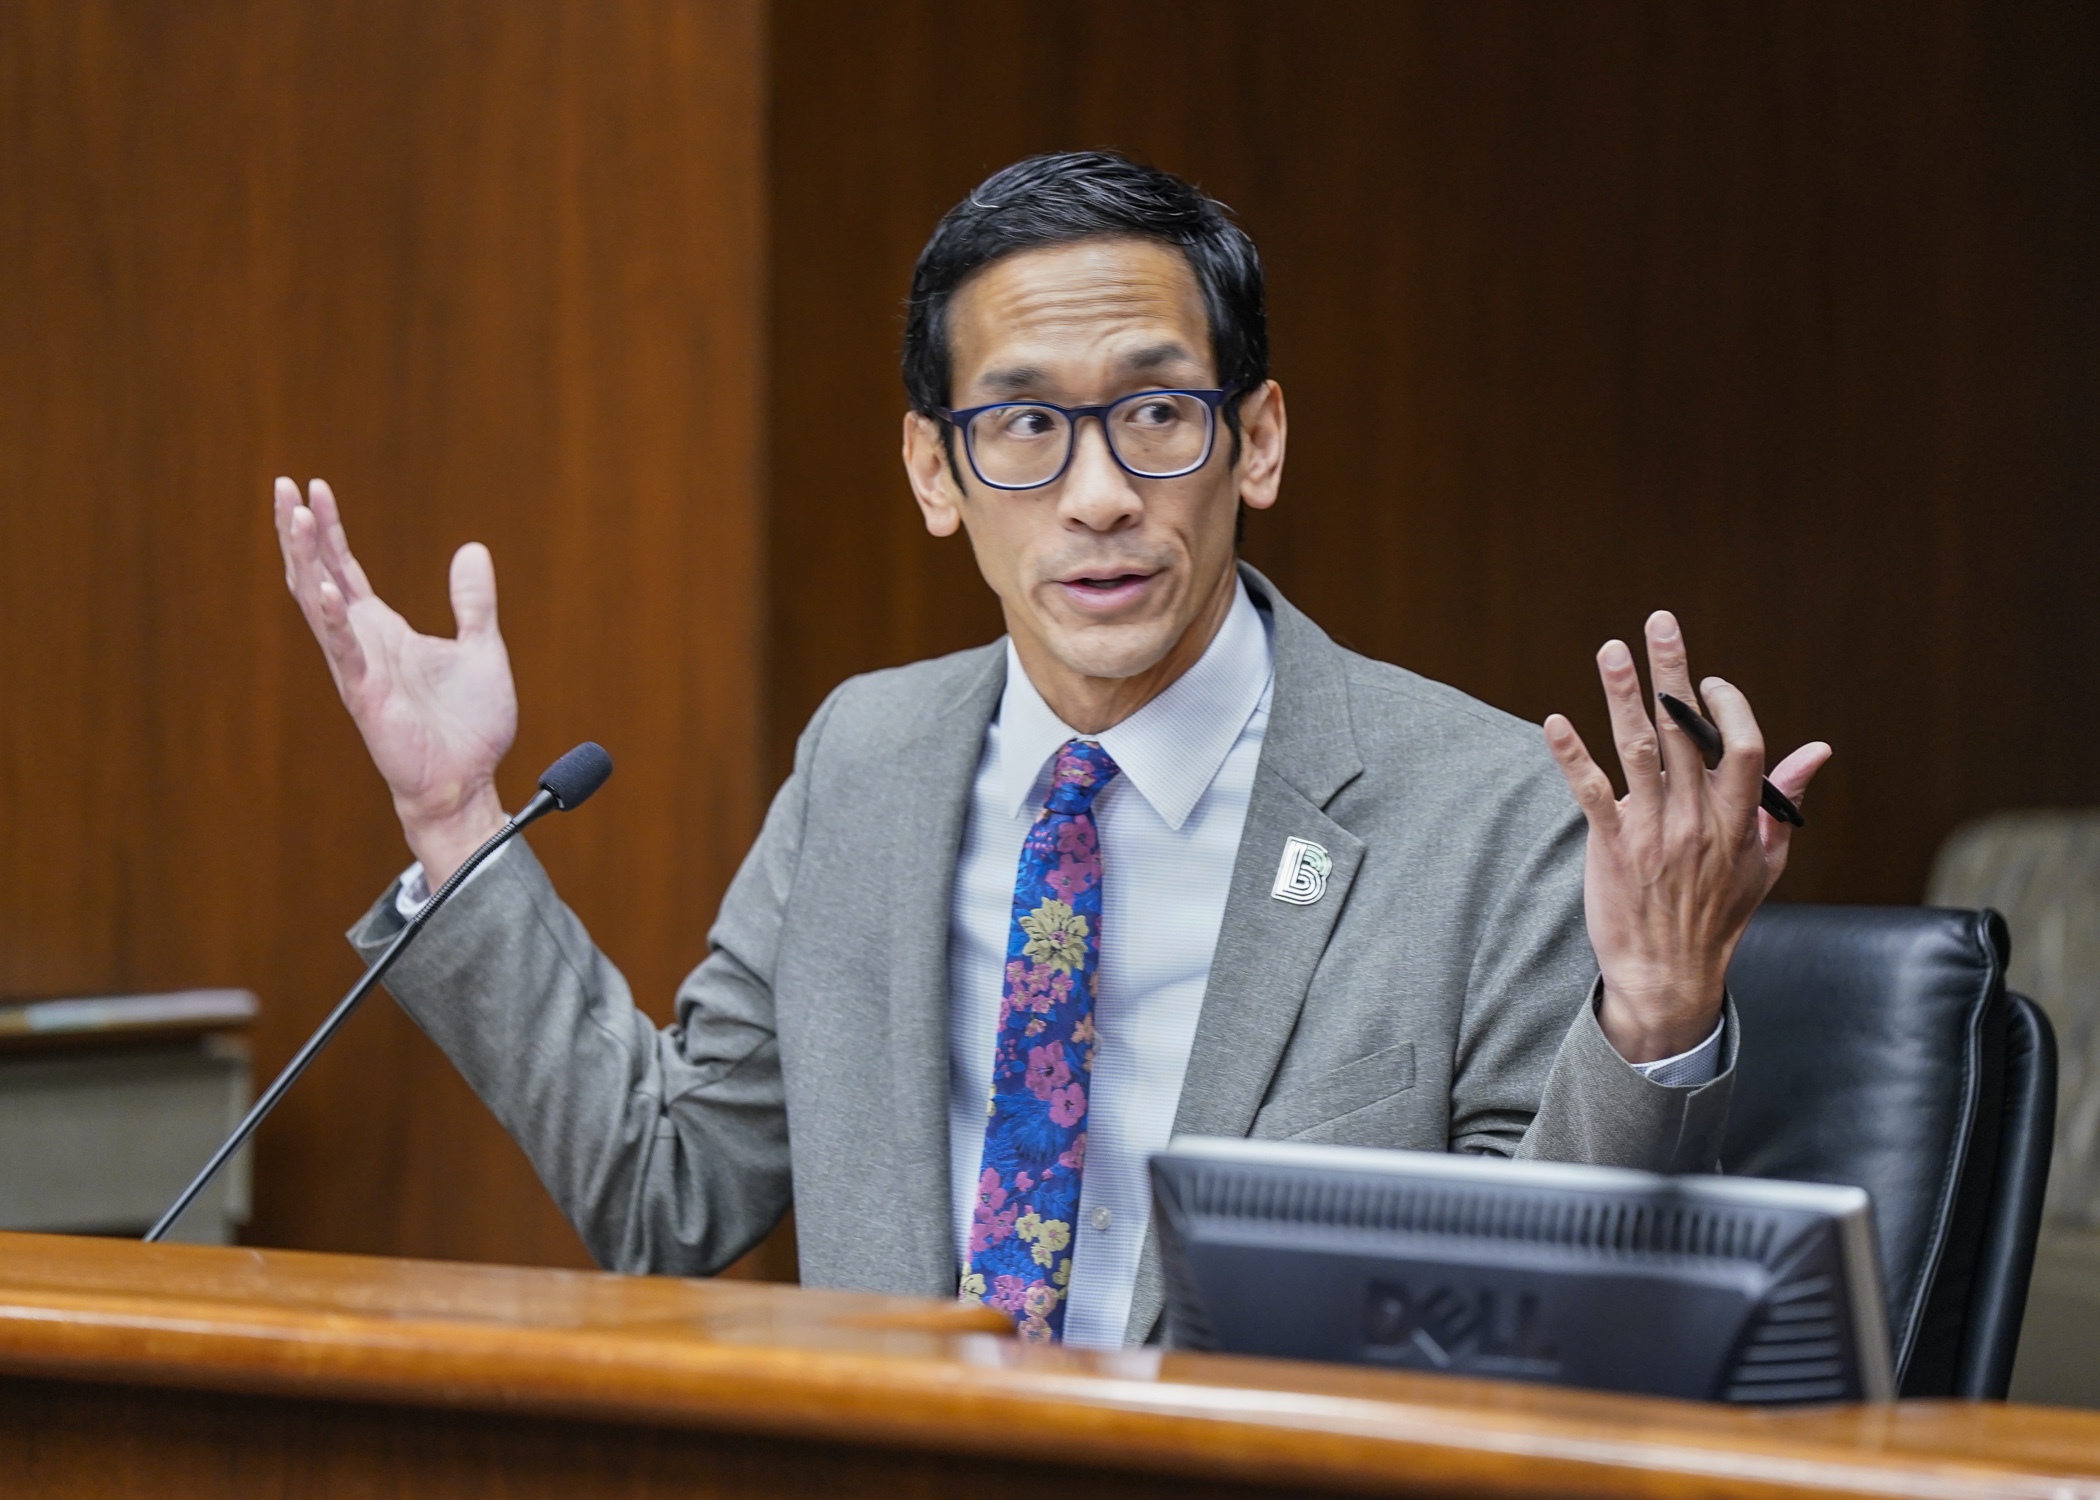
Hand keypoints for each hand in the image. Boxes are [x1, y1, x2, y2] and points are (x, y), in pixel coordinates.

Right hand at [274, 477, 517, 884]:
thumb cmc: (469, 727)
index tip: (315, 485)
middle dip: (300, 532)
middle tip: (283, 485)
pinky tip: (324, 588)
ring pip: (319, 605)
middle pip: (317, 576)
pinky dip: (333, 620)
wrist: (469, 783)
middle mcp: (362, 644)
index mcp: (383, 631)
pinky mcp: (367, 697)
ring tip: (295, 516)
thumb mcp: (481, 648)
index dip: (329, 529)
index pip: (345, 567)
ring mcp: (359, 669)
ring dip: (306, 561)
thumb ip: (473, 602)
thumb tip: (472, 549)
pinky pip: (344, 652)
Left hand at [1543, 611, 1830, 1062]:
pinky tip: (1553, 723)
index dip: (1727, 706)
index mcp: (1738, 819)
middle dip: (1673, 672)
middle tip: (1660, 622)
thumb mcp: (1767, 862)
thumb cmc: (1719, 916)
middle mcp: (1697, 819)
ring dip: (1623, 696)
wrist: (1669, 975)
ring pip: (1638, 751)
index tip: (1710, 681)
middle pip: (1685, 732)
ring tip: (1611, 650)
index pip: (1742, 746)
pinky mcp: (1612, 846)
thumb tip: (1817, 750)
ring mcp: (1653, 831)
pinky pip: (1591, 793)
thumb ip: (1785, 801)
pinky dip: (1572, 756)